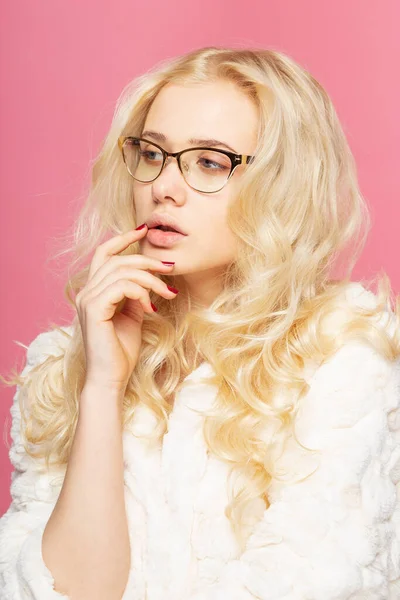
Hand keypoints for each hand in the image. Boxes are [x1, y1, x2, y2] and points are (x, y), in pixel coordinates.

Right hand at [75, 225, 177, 391]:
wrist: (111, 378)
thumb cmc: (121, 351)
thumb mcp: (132, 315)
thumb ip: (135, 294)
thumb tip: (148, 278)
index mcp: (93, 291)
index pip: (104, 253)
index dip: (123, 239)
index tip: (144, 230)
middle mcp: (86, 292)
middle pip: (117, 259)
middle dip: (147, 260)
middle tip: (170, 268)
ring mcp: (87, 300)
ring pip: (122, 271)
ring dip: (150, 279)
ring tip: (167, 293)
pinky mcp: (94, 309)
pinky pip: (121, 286)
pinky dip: (141, 293)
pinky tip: (151, 309)